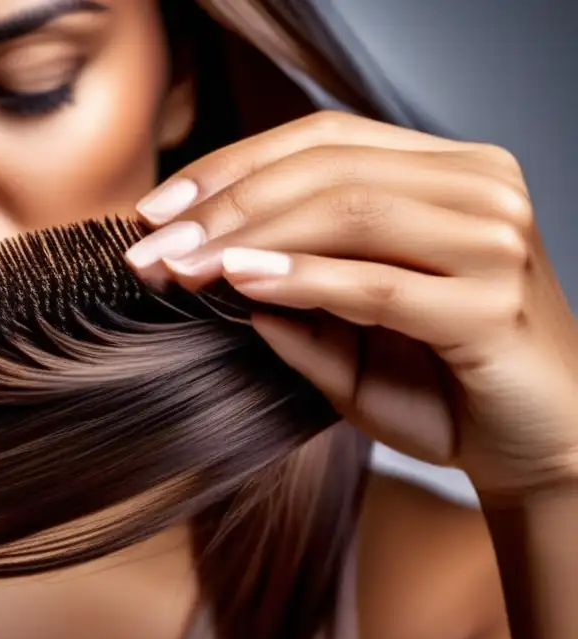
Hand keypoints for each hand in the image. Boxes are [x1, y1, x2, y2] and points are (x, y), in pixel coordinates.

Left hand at [126, 110, 577, 496]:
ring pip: (349, 211)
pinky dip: (302, 279)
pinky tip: (242, 281)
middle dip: (223, 204)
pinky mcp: (492, 303)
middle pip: (328, 167)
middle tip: (150, 243)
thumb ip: (296, 298)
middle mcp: (479, 188)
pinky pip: (377, 281)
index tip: (159, 206)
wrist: (535, 450)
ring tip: (180, 263)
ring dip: (248, 236)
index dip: (233, 164)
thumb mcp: (352, 337)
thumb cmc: (443, 387)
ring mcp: (494, 239)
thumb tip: (217, 268)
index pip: (325, 140)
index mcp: (448, 173)